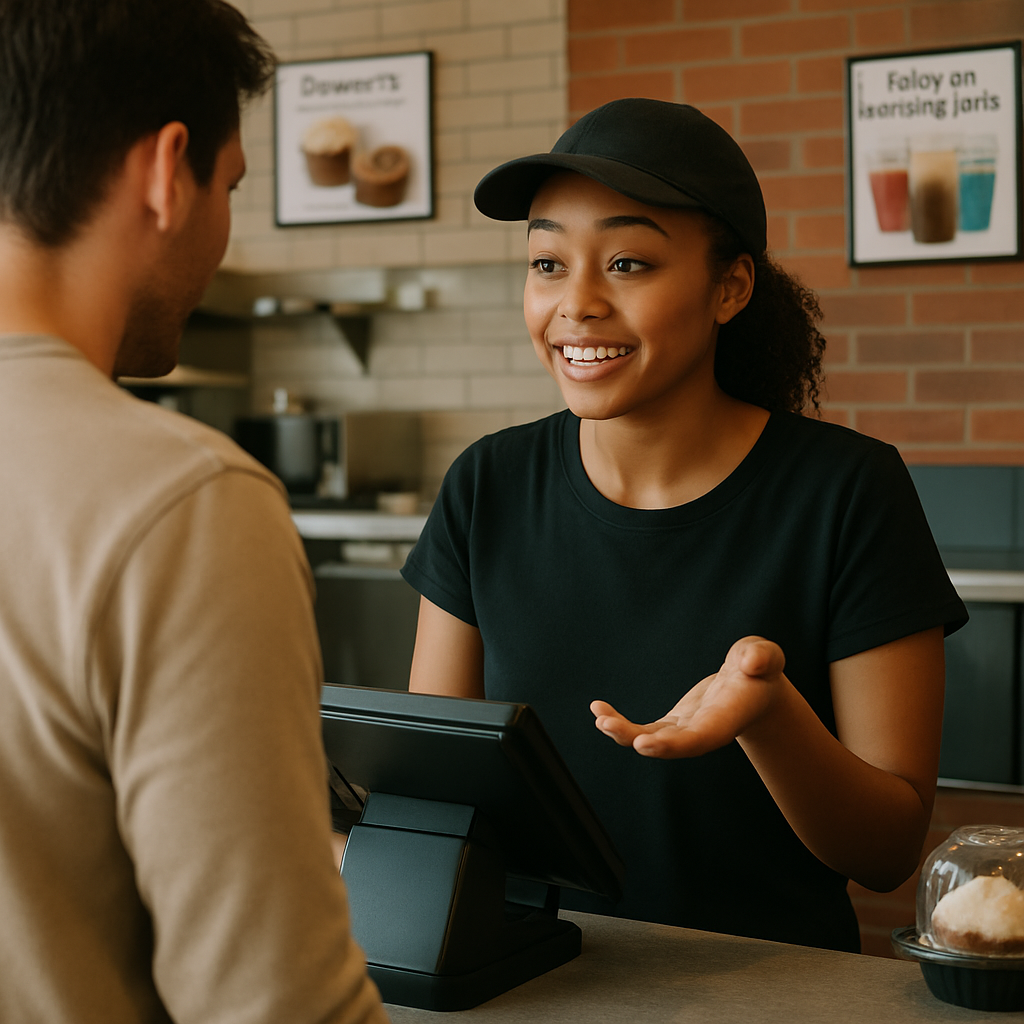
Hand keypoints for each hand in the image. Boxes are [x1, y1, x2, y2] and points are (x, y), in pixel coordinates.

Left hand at [591, 636, 786, 758]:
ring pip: (652, 740)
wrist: (754, 686)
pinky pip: (644, 730)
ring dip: (623, 733)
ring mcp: (686, 731)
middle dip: (637, 738)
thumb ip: (763, 658)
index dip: (673, 744)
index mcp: (727, 717)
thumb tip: (753, 662)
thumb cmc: (760, 668)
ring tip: (600, 717)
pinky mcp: (673, 725)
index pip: (701, 736)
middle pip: (671, 744)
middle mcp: (704, 731)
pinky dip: (622, 724)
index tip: (644, 743)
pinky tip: (599, 711)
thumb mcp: (766, 656)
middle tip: (609, 726)